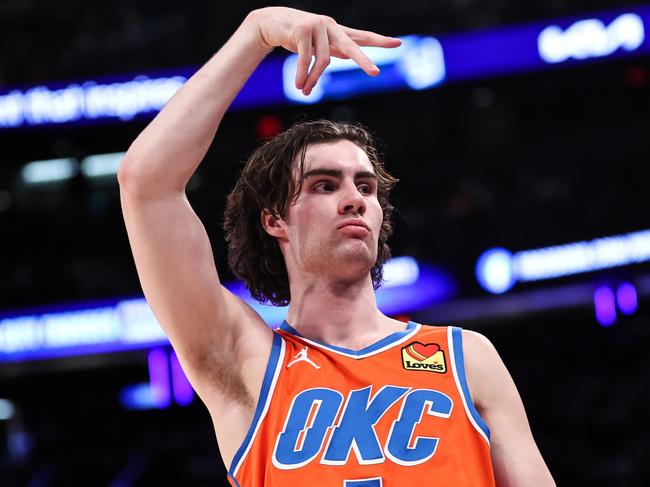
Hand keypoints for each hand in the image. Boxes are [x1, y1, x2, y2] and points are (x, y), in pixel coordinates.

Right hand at [247, 7, 401, 95]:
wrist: (269, 23)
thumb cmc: (295, 36)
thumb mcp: (317, 44)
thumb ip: (334, 49)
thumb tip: (350, 56)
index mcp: (337, 31)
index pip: (361, 36)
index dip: (380, 41)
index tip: (398, 43)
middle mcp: (330, 26)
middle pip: (351, 46)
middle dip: (363, 60)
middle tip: (375, 73)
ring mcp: (317, 26)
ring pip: (322, 61)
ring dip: (313, 80)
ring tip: (304, 91)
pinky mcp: (303, 30)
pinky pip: (305, 59)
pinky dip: (302, 74)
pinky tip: (299, 86)